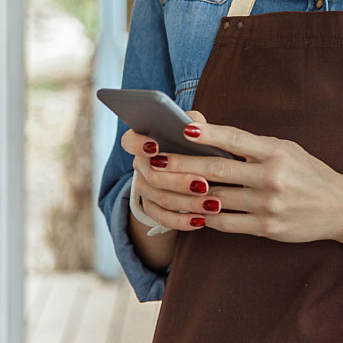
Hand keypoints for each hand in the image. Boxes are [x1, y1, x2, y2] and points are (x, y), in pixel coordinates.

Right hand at [120, 110, 216, 231]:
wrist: (189, 168)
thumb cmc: (190, 142)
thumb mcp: (190, 129)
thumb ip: (191, 121)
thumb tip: (193, 126)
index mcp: (143, 142)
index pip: (129, 141)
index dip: (138, 144)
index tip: (155, 146)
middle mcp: (140, 166)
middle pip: (151, 175)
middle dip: (178, 181)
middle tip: (203, 183)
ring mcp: (144, 189)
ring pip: (161, 199)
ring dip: (188, 203)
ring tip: (213, 204)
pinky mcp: (152, 209)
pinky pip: (163, 219)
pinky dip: (182, 221)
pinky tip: (201, 220)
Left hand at [154, 119, 342, 243]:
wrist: (340, 206)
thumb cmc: (306, 171)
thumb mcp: (283, 148)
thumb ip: (247, 143)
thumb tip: (204, 130)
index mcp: (275, 152)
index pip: (235, 139)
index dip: (208, 134)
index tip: (182, 129)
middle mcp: (271, 177)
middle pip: (216, 171)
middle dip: (181, 166)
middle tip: (156, 161)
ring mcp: (268, 205)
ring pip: (216, 199)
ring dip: (185, 195)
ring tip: (162, 188)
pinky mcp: (267, 228)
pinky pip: (226, 223)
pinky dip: (205, 217)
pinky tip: (188, 210)